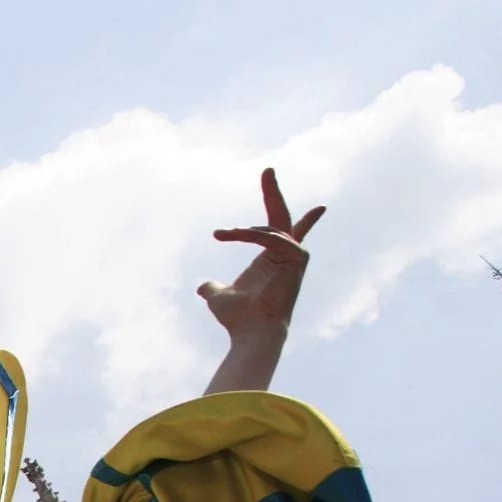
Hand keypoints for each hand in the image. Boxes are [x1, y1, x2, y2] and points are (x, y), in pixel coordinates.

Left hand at [198, 168, 324, 372]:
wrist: (250, 332)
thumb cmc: (237, 319)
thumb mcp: (218, 297)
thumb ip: (212, 288)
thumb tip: (203, 287)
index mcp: (270, 260)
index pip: (275, 229)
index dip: (274, 206)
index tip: (272, 182)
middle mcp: (286, 255)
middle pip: (282, 217)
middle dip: (273, 192)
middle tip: (267, 169)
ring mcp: (294, 256)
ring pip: (267, 230)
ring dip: (241, 231)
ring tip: (220, 234)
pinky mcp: (298, 258)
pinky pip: (273, 237)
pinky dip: (253, 235)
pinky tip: (233, 234)